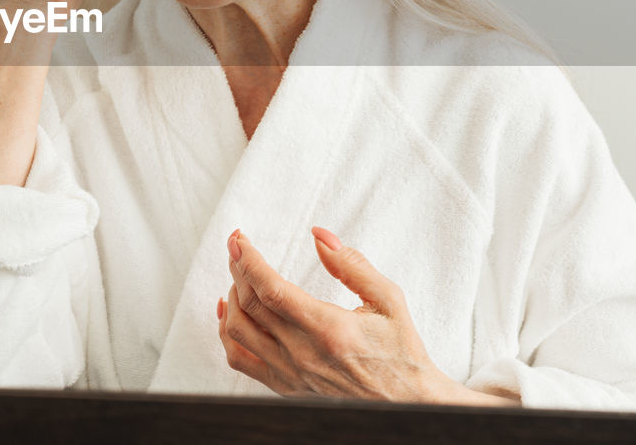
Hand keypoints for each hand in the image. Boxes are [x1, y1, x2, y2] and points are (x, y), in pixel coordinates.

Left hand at [216, 227, 518, 405]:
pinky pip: (241, 360)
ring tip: (241, 276)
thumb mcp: (388, 299)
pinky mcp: (286, 386)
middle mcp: (304, 354)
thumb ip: (351, 264)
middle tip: (237, 246)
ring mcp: (292, 373)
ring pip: (238, 332)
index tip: (239, 239)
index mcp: (329, 329)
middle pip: (250, 304)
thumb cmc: (401, 349)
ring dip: (231, 298)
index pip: (271, 289)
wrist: (408, 401)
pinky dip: (228, 334)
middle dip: (237, 268)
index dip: (248, 260)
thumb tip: (319, 235)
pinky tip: (230, 313)